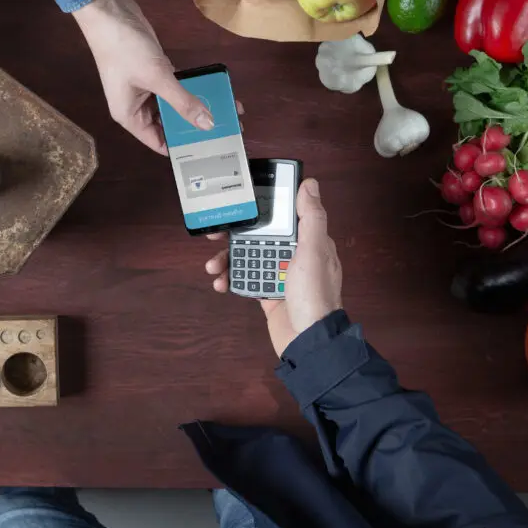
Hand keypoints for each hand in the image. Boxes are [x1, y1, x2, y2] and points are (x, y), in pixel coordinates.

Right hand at [73, 0, 212, 153]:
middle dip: (195, 126)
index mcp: (131, 117)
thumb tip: (208, 125)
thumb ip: (183, 102)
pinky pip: (176, 86)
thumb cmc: (125, 50)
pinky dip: (193, 88)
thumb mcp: (157, 78)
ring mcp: (146, 88)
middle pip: (169, 124)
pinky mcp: (155, 71)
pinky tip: (214, 90)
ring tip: (228, 111)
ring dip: (197, 106)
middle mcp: (138, 107)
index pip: (159, 142)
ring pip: (175, 104)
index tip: (209, 150)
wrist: (109, 11)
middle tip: (227, 130)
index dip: (181, 148)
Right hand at [204, 179, 342, 356]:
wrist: (308, 343)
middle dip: (234, 237)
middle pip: (258, 237)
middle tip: (213, 236)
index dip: (259, 210)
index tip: (237, 207)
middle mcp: (294, 256)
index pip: (281, 217)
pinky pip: (246, 282)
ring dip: (228, 261)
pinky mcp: (269, 296)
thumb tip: (310, 184)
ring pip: (249, 259)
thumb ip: (311, 218)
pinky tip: (221, 284)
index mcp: (308, 242)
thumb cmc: (314, 295)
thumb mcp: (314, 251)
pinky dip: (232, 281)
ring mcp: (280, 276)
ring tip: (213, 268)